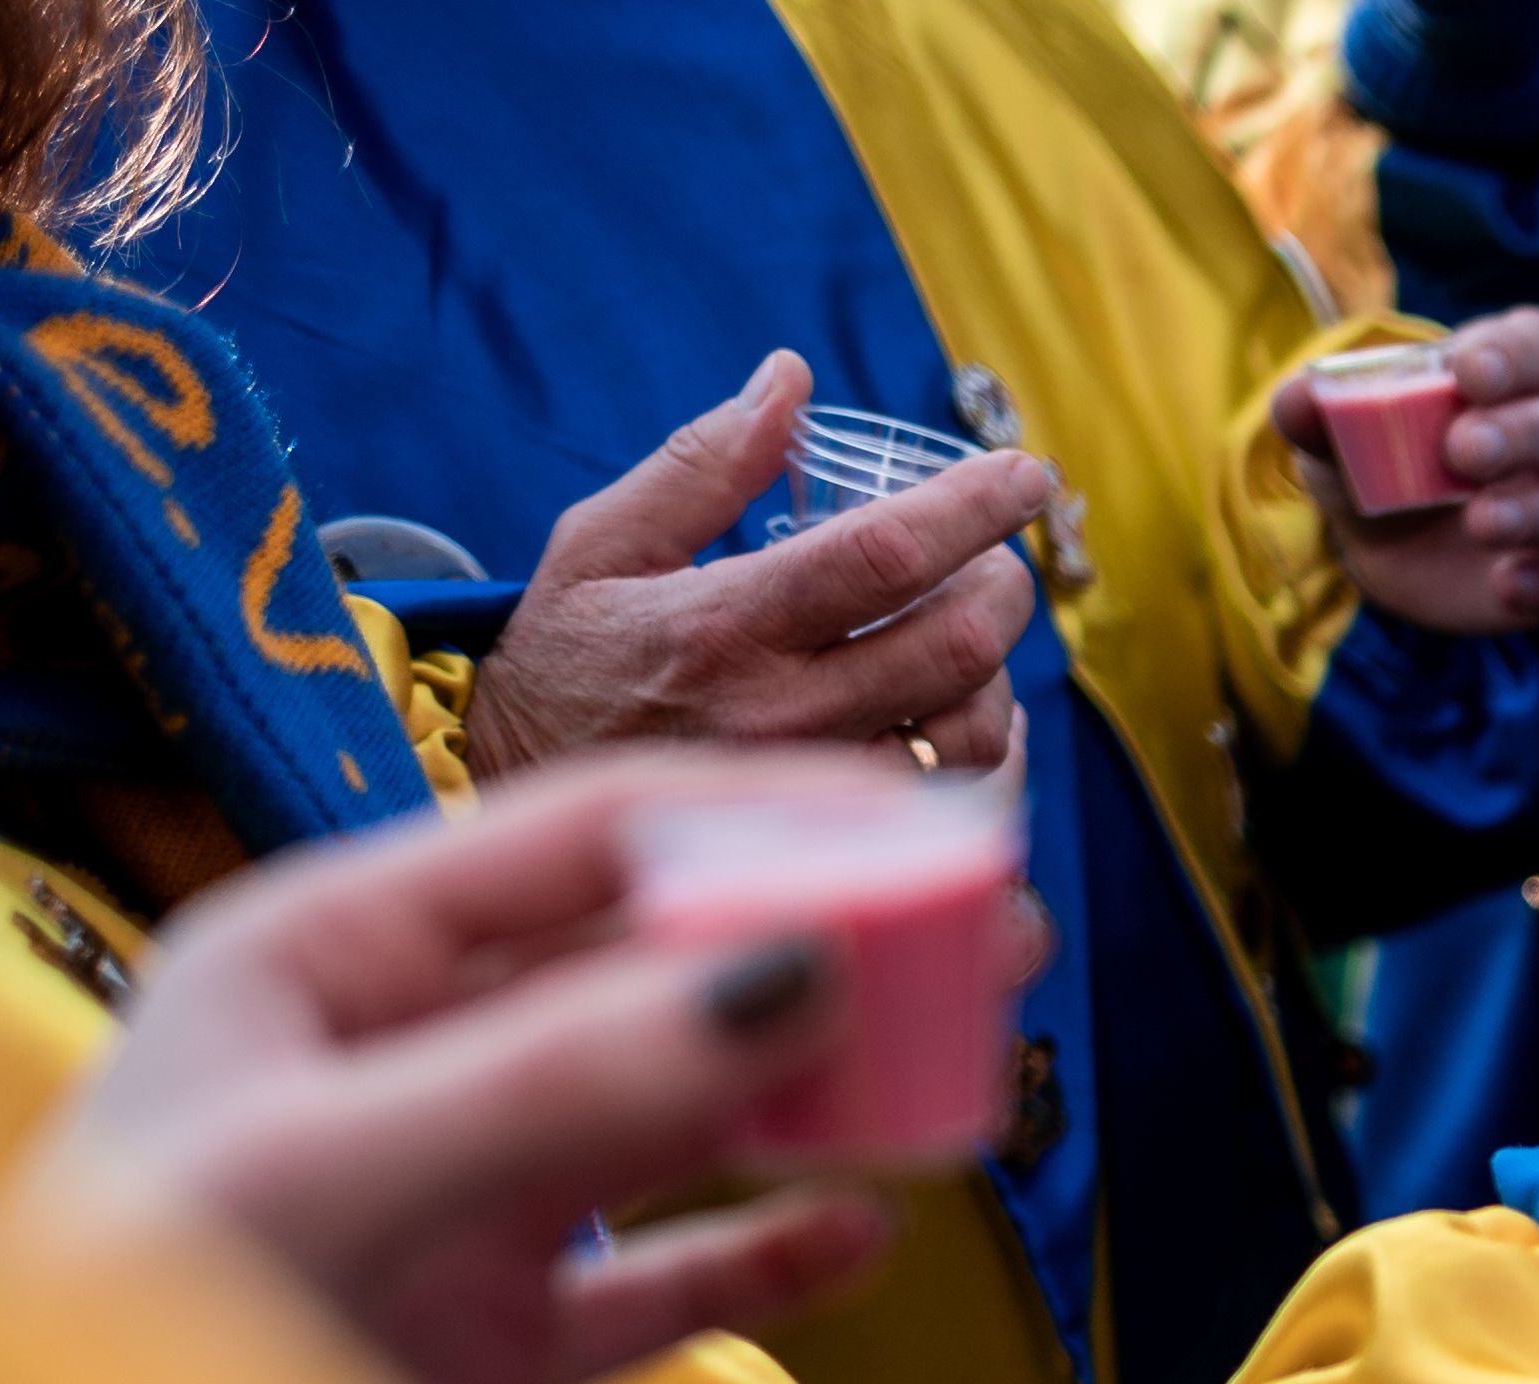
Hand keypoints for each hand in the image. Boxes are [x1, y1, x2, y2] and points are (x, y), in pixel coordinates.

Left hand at [18, 750, 927, 1383]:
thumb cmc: (116, 1346)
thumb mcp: (327, 1180)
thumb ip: (559, 1079)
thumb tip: (793, 972)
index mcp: (323, 960)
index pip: (581, 840)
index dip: (764, 820)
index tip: (927, 827)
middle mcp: (400, 1062)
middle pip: (654, 967)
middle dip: (825, 949)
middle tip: (994, 946)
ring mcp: (458, 1204)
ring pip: (680, 1115)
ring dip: (819, 1096)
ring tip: (963, 1078)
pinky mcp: (497, 1345)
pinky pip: (666, 1284)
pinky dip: (767, 1259)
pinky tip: (861, 1238)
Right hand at [465, 351, 1052, 778]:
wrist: (514, 809)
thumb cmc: (563, 664)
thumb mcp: (601, 545)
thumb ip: (701, 463)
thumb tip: (790, 376)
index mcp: (722, 625)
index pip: (884, 554)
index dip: (974, 506)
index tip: (1024, 473)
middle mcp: (778, 715)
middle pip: (957, 646)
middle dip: (1004, 589)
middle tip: (996, 563)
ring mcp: (812, 795)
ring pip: (971, 735)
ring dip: (996, 676)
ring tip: (966, 639)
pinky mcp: (830, 851)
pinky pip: (953, 805)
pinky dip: (977, 752)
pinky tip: (953, 715)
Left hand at [1270, 306, 1538, 633]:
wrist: (1382, 553)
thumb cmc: (1374, 467)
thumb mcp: (1333, 438)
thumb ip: (1315, 413)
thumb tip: (1297, 398)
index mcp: (1508, 377)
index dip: (1518, 354)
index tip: (1467, 373)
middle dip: (1527, 431)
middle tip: (1462, 451)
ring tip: (1479, 522)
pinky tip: (1504, 585)